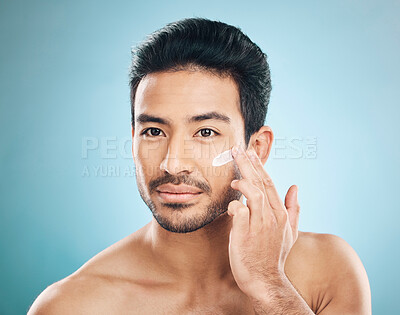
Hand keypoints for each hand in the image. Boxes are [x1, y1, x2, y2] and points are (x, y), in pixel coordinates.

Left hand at [227, 145, 299, 297]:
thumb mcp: (290, 232)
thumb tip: (295, 187)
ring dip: (242, 182)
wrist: (265, 280)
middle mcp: (272, 217)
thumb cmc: (274, 255)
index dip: (258, 166)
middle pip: (260, 183)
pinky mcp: (245, 235)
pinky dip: (234, 205)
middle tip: (237, 150)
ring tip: (233, 180)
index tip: (250, 153)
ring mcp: (259, 225)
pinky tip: (231, 206)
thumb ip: (293, 208)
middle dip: (247, 164)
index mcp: (281, 214)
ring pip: (253, 193)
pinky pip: (239, 212)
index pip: (269, 183)